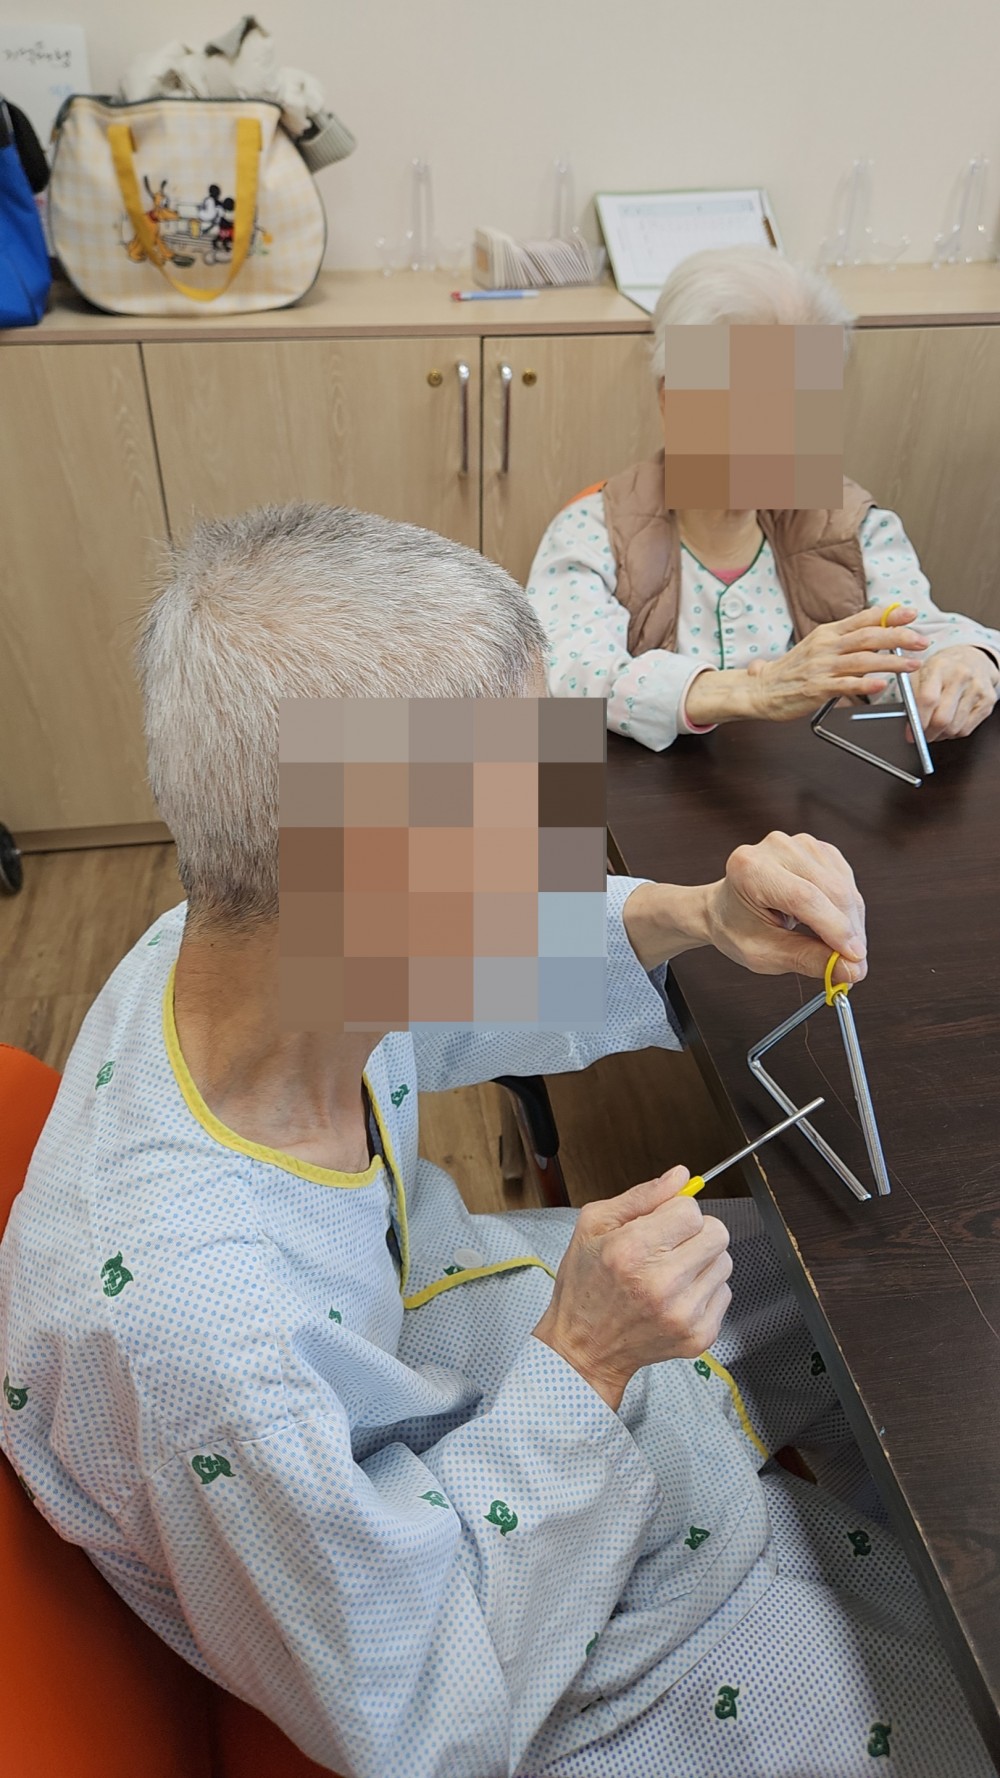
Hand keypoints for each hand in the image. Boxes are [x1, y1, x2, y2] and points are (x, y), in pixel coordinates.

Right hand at [533, 1170, 731, 1410]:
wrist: (585, 1348)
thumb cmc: (585, 1285)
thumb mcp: (594, 1226)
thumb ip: (641, 1196)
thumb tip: (680, 1176)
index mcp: (631, 1250)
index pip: (691, 1211)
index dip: (677, 1211)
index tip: (662, 1223)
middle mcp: (661, 1284)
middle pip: (717, 1233)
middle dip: (696, 1233)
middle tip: (670, 1246)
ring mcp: (683, 1314)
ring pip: (724, 1262)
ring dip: (702, 1262)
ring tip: (671, 1273)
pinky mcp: (699, 1336)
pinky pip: (724, 1293)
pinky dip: (705, 1290)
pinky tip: (677, 1297)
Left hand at [706, 830, 866, 982]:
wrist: (723, 908)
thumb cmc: (736, 928)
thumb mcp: (763, 954)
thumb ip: (807, 960)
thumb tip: (851, 969)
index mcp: (750, 869)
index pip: (805, 898)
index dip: (835, 929)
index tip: (854, 959)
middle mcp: (776, 848)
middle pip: (831, 890)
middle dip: (849, 932)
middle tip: (854, 966)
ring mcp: (798, 844)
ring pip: (844, 886)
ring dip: (852, 923)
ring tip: (840, 949)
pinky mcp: (816, 849)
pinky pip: (846, 880)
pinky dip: (848, 909)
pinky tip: (837, 926)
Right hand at [744, 604, 928, 722]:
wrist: (761, 689)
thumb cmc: (791, 671)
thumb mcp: (818, 647)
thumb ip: (845, 642)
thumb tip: (875, 637)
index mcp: (828, 634)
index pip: (863, 619)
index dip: (889, 615)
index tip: (911, 613)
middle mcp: (826, 646)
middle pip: (868, 636)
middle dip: (899, 637)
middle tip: (922, 640)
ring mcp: (821, 667)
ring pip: (862, 660)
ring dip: (891, 662)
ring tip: (912, 664)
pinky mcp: (816, 688)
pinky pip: (845, 685)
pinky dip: (864, 684)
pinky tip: (880, 685)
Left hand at [907, 645, 998, 742]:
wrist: (973, 658)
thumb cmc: (944, 668)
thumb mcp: (922, 671)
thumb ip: (911, 693)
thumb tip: (907, 720)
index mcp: (940, 666)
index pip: (928, 699)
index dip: (918, 721)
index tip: (910, 734)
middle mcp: (961, 676)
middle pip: (942, 718)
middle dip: (928, 733)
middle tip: (922, 734)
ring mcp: (977, 689)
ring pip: (954, 728)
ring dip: (941, 734)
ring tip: (935, 727)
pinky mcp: (988, 701)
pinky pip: (966, 730)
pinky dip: (954, 733)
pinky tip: (949, 724)